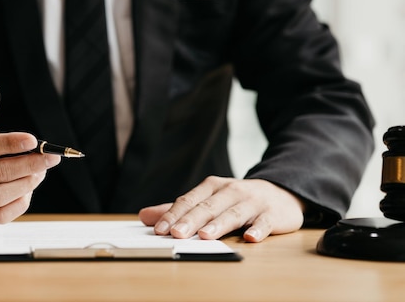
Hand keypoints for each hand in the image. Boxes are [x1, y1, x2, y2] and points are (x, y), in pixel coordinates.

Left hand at [138, 176, 304, 242]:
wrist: (280, 192)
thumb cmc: (237, 199)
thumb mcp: (207, 199)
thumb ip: (178, 210)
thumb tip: (145, 216)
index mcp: (212, 187)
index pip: (189, 200)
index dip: (173, 214)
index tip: (159, 229)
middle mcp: (231, 191)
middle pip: (208, 207)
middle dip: (191, 220)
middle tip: (176, 233)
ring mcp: (252, 202)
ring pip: (233, 213)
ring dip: (219, 224)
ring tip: (204, 235)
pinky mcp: (272, 214)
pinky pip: (265, 222)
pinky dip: (258, 229)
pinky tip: (250, 238)